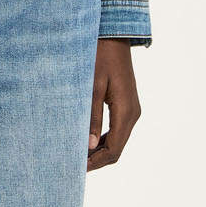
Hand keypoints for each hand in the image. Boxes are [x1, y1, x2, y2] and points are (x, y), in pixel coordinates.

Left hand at [88, 37, 141, 170]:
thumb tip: (89, 146)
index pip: (114, 150)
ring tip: (76, 155)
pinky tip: (86, 140)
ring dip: (99, 151)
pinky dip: (103, 140)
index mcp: (126, 112)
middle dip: (96, 160)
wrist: (114, 37)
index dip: (96, 163)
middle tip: (73, 165)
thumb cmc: (100, 57)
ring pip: (117, 141)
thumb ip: (91, 117)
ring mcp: (131, 110)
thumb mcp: (92, 87)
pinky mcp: (126, 105)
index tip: (76, 168)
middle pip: (117, 149)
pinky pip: (116, 130)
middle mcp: (132, 114)